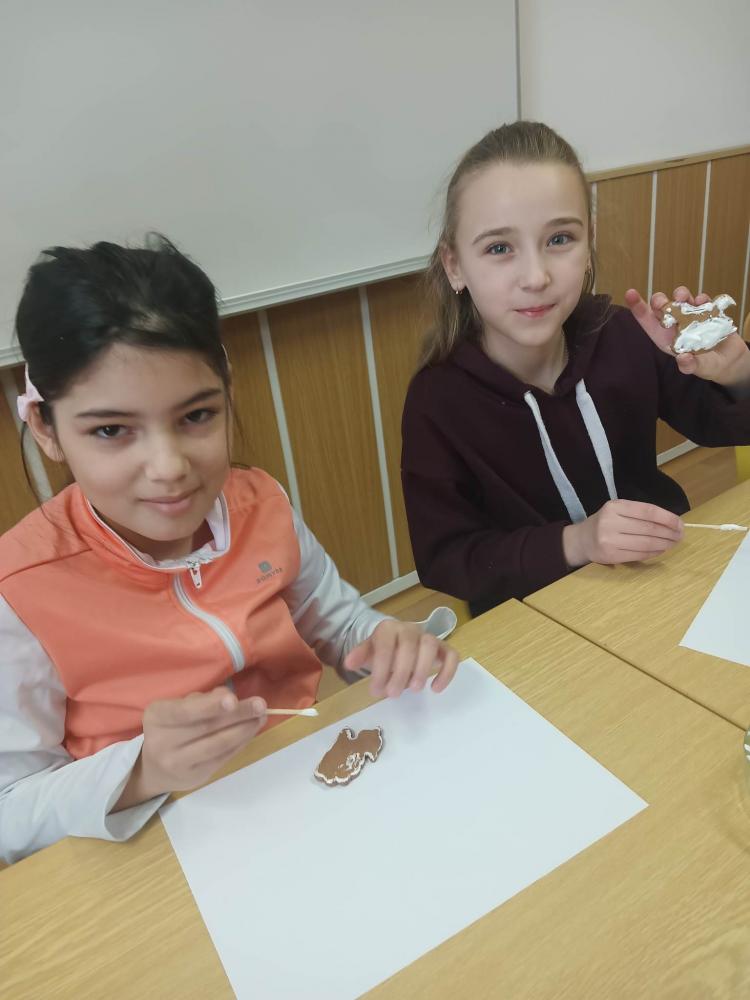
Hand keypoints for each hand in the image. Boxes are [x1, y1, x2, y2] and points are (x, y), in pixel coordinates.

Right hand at [115, 688, 266, 808]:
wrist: (154, 768)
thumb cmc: (172, 728)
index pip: (184, 711)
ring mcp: (178, 763)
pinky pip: (223, 757)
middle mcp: (162, 742)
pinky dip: (241, 742)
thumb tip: (230, 698)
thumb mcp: (179, 707)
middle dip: (238, 715)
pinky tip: (251, 730)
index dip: (209, 706)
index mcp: (157, 716)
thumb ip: (202, 700)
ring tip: (261, 717)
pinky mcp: (195, 777)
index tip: (232, 700)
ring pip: (218, 745)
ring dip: (244, 729)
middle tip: (260, 705)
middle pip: (206, 727)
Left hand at [343, 620, 458, 697]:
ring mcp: (428, 637)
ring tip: (414, 690)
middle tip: (392, 694)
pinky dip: (447, 672)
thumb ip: (360, 655)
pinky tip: (436, 689)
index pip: (385, 644)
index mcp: (388, 629)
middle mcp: (410, 629)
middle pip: (408, 645)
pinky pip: (451, 655)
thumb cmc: (383, 650)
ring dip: (423, 669)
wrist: (398, 643)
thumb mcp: (368, 652)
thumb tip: (348, 662)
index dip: (381, 668)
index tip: (375, 690)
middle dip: (400, 672)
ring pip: (430, 646)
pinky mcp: (443, 649)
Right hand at [562, 499, 682, 567]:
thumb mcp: (618, 510)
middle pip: (649, 528)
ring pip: (645, 543)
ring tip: (673, 543)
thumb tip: (672, 523)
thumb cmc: (606, 523)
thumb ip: (640, 514)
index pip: (647, 511)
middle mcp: (610, 522)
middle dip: (669, 533)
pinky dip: (654, 553)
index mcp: (615, 507)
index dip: (667, 518)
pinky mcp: (610, 555)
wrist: (582, 539)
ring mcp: (609, 540)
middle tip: (680, 535)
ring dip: (664, 544)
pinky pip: (639, 555)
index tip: (680, 523)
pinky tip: (661, 550)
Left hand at [625, 286, 749, 386]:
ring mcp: (692, 315)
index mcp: (666, 337)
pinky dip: (702, 298)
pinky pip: (702, 299)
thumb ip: (691, 366)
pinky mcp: (708, 310)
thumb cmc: (708, 366)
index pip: (648, 321)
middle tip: (662, 301)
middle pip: (662, 305)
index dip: (638, 307)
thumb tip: (684, 359)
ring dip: (681, 294)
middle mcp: (676, 324)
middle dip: (660, 299)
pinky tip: (704, 303)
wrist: (731, 361)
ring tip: (684, 298)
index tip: (630, 293)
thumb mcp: (700, 369)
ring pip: (681, 297)